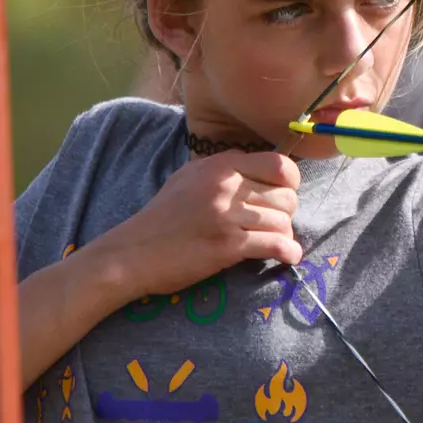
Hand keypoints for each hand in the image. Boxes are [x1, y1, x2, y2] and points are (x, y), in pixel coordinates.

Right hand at [101, 150, 301, 297]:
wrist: (132, 252)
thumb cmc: (162, 217)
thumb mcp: (190, 178)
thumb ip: (224, 170)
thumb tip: (260, 171)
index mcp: (221, 164)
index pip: (280, 164)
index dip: (290, 183)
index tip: (282, 196)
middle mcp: (227, 185)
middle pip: (286, 195)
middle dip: (287, 213)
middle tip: (274, 225)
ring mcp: (227, 215)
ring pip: (283, 221)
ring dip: (285, 235)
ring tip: (277, 243)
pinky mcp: (228, 245)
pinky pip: (275, 245)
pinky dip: (288, 252)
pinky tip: (288, 257)